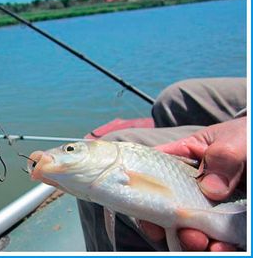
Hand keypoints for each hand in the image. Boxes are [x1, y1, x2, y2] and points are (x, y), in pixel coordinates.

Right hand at [142, 117, 246, 250]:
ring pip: (187, 229)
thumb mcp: (236, 140)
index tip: (147, 209)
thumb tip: (210, 188)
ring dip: (189, 241)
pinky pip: (215, 240)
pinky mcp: (225, 225)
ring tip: (203, 243)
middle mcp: (189, 187)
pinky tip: (222, 247)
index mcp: (182, 160)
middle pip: (166, 207)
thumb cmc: (246, 138)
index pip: (152, 172)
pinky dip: (215, 248)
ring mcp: (207, 208)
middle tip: (188, 233)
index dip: (142, 189)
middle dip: (169, 225)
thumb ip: (222, 156)